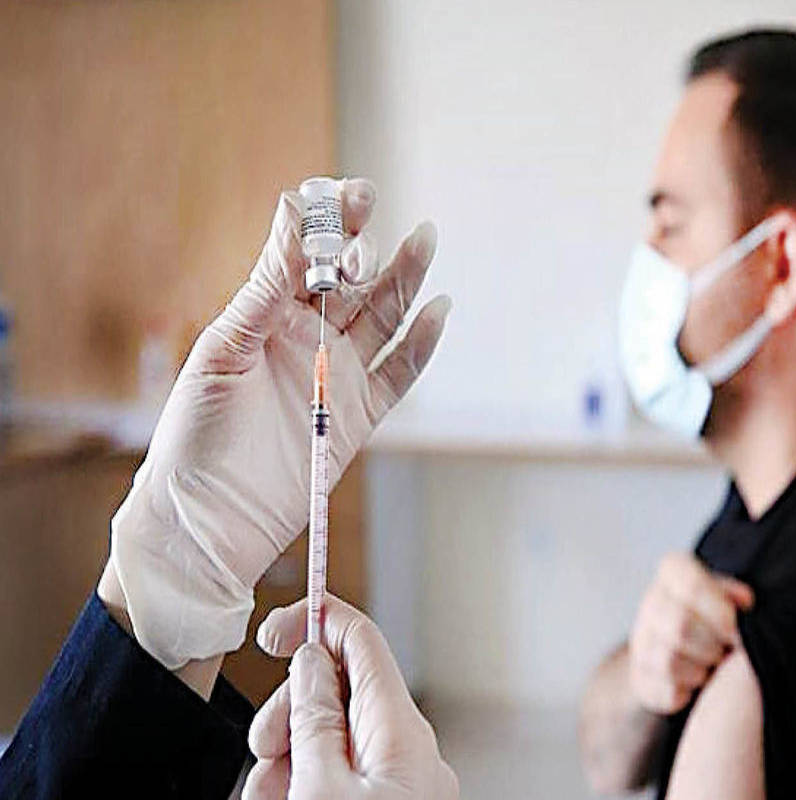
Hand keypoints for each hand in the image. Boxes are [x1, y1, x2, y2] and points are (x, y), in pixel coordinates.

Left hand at [103, 177, 450, 668]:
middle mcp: (306, 339)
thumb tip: (293, 220)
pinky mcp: (360, 415)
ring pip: (382, 317)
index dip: (326, 224)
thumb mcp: (222, 352)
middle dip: (365, 245)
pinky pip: (400, 373)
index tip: (348, 196)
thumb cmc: (194, 436)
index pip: (303, 257)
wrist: (204, 521)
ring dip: (404, 279)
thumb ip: (264, 292)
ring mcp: (337, 375)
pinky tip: (437, 309)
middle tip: (372, 218)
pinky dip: (421, 344)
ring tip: (423, 239)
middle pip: (351, 281)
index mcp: (266, 316)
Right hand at [244, 595, 457, 799]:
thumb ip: (314, 722)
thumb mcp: (320, 788)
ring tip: (272, 796)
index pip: (364, 642)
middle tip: (265, 749)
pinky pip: (339, 775)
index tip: (273, 630)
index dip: (317, 621)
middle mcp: (410, 752)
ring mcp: (401, 782)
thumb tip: (312, 661)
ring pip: (330, 738)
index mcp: (403, 734)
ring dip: (287, 758)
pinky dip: (304, 782)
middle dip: (289, 714)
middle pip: (339, 692)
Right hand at [628, 552, 753, 713]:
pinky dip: (685, 693)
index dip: (717, 609)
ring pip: (668, 662)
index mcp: (674, 573)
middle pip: (679, 627)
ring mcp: (640, 640)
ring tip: (710, 666)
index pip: (691, 585)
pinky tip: (693, 684)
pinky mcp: (639, 677)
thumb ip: (736, 597)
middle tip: (724, 651)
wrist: (689, 648)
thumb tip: (745, 600)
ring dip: (699, 670)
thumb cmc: (717, 617)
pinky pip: (663, 690)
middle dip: (710, 645)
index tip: (733, 626)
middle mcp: (651, 602)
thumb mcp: (729, 598)